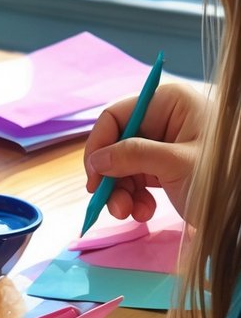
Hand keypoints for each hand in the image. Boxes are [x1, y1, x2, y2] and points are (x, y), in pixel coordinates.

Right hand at [83, 82, 208, 222]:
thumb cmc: (223, 178)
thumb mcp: (177, 164)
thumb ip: (133, 156)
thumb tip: (96, 161)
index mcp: (170, 103)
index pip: (116, 115)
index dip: (99, 145)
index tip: (93, 177)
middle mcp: (164, 120)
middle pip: (116, 144)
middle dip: (111, 177)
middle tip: (110, 204)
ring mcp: (164, 145)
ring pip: (122, 166)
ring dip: (120, 193)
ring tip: (130, 214)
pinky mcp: (164, 168)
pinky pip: (135, 180)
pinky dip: (134, 199)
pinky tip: (144, 212)